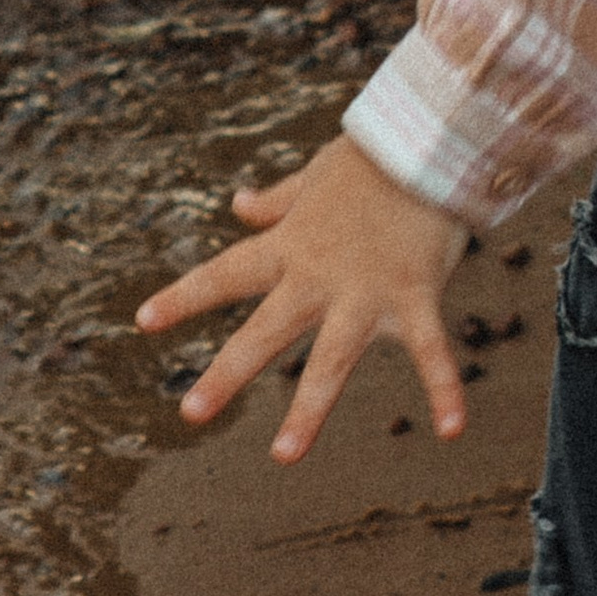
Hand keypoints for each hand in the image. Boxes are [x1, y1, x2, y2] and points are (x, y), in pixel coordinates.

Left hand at [135, 135, 470, 461]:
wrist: (431, 139)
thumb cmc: (374, 158)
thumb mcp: (316, 176)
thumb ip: (279, 199)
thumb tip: (239, 203)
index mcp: (290, 247)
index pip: (224, 274)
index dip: (184, 298)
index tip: (144, 322)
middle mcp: (318, 276)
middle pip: (264, 331)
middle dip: (227, 374)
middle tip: (191, 414)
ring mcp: (366, 291)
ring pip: (332, 359)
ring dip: (308, 411)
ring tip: (284, 456)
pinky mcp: (416, 295)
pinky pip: (432, 351)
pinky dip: (445, 390)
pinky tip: (452, 432)